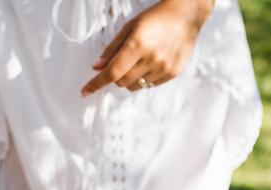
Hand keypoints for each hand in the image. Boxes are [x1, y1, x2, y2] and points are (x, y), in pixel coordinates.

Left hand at [80, 0, 214, 95]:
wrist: (186, 15)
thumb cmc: (155, 18)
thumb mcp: (130, 27)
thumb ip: (112, 49)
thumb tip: (97, 67)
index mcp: (137, 44)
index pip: (112, 72)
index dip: (96, 83)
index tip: (84, 92)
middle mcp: (151, 58)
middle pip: (121, 82)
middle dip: (115, 76)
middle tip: (121, 63)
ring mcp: (163, 67)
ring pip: (135, 86)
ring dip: (130, 78)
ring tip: (139, 61)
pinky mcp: (172, 73)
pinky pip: (149, 85)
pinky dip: (144, 78)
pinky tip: (152, 62)